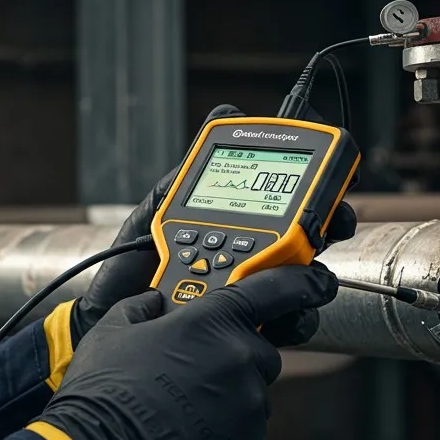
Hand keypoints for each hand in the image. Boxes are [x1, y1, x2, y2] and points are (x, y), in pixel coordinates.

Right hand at [35, 263, 338, 439]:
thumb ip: (143, 307)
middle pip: (259, 352)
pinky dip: (224, 438)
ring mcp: (249, 408)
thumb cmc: (104, 391)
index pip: (275, 290)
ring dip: (226, 400)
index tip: (316, 282)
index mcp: (212, 321)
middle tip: (192, 372)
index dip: (301, 281)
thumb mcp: (112, 330)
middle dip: (232, 358)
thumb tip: (154, 304)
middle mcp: (241, 360)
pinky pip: (245, 437)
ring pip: (251, 397)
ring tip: (179, 413)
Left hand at [70, 104, 357, 344]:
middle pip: (309, 245)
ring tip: (294, 277)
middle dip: (327, 232)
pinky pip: (282, 324)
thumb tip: (227, 110)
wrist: (107, 315)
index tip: (332, 187)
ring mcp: (249, 295)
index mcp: (237, 226)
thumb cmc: (130, 264)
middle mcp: (251, 259)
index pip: (290, 206)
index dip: (319, 196)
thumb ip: (195, 170)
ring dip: (309, 283)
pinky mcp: (243, 330)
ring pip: (303, 288)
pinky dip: (289, 320)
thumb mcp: (160, 208)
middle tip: (326, 229)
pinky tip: (277, 316)